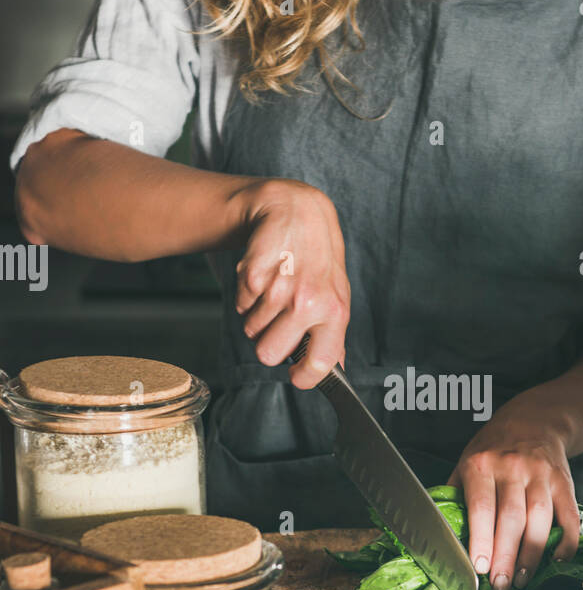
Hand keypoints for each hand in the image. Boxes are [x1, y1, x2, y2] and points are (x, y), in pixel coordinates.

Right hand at [235, 179, 350, 388]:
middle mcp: (308, 302)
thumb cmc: (318, 258)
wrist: (296, 212)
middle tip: (279, 323)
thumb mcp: (336, 294)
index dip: (304, 377)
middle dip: (268, 344)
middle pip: (268, 354)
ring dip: (257, 317)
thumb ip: (333, 335)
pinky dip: (247, 296)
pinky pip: (240, 305)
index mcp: (334, 311)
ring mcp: (278, 289)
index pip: (319, 363)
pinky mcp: (253, 276)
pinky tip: (264, 278)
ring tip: (274, 292)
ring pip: (250, 331)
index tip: (297, 376)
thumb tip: (335, 370)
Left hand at [449, 393, 580, 589]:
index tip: (480, 567)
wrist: (534, 421)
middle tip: (501, 585)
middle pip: (511, 519)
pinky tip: (557, 559)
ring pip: (539, 520)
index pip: (481, 507)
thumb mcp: (465, 461)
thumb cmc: (492, 449)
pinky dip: (566, 540)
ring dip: (532, 555)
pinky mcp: (564, 482)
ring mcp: (541, 475)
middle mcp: (512, 468)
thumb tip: (442, 534)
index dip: (481, 539)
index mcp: (481, 465)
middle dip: (506, 557)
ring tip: (522, 579)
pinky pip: (568, 515)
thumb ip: (455, 495)